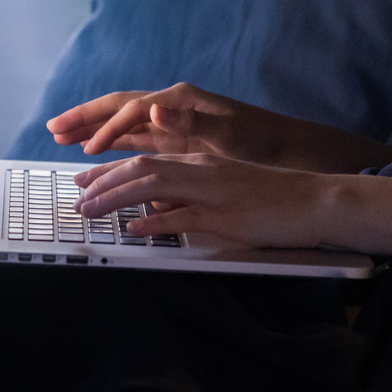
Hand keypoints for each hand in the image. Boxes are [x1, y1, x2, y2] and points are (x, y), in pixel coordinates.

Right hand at [47, 82, 292, 162]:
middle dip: (84, 117)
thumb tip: (152, 110)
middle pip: (117, 108)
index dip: (106, 129)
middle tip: (52, 127)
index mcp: (179, 101)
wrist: (287, 151)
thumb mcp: (228, 133)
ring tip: (59, 136)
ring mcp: (171, 123)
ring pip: (120, 123)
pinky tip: (93, 151)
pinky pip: (133, 139)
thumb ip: (188, 121)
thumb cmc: (260, 141)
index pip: (131, 110)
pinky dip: (110, 143)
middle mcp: (170, 107)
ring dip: (91, 129)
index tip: (87, 150)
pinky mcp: (175, 139)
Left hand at [73, 153, 339, 247]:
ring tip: (91, 210)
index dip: (110, 171)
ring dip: (117, 198)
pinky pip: (184, 218)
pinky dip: (155, 223)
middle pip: (140, 169)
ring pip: (153, 187)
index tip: (84, 182)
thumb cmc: (272, 198)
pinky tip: (135, 231)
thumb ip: (187, 197)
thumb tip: (153, 210)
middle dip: (103, 182)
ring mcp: (212, 191)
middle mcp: (201, 171)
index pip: (144, 160)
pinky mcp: (226, 215)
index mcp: (199, 163)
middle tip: (77, 198)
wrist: (315, 200)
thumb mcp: (223, 190)